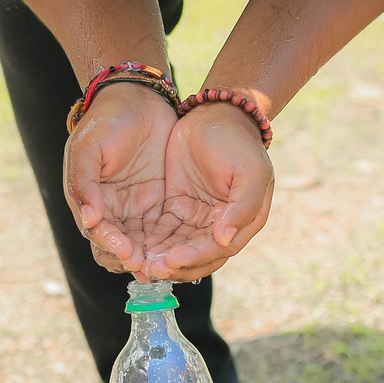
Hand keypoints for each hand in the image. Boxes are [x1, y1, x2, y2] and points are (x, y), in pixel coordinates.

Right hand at [63, 83, 180, 274]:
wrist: (138, 97)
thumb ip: (84, 182)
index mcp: (90, 200)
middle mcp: (112, 211)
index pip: (98, 234)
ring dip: (154, 258)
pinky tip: (186, 251)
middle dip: (134, 261)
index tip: (129, 252)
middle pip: (120, 249)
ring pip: (144, 246)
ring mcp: (137, 209)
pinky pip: (166, 232)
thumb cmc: (108, 120)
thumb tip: (89, 220)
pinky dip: (172, 244)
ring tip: (170, 266)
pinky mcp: (161, 203)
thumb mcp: (89, 146)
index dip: (112, 245)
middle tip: (151, 267)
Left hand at [144, 100, 275, 279]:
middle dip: (172, 266)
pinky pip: (163, 231)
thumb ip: (243, 207)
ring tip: (138, 264)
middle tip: (149, 269)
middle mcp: (221, 226)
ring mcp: (197, 218)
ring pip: (177, 248)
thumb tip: (225, 240)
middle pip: (196, 256)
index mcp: (243, 222)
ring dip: (159, 259)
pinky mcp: (177, 207)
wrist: (215, 113)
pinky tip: (133, 248)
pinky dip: (151, 243)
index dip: (194, 258)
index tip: (171, 260)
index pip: (217, 249)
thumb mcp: (250, 171)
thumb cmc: (238, 142)